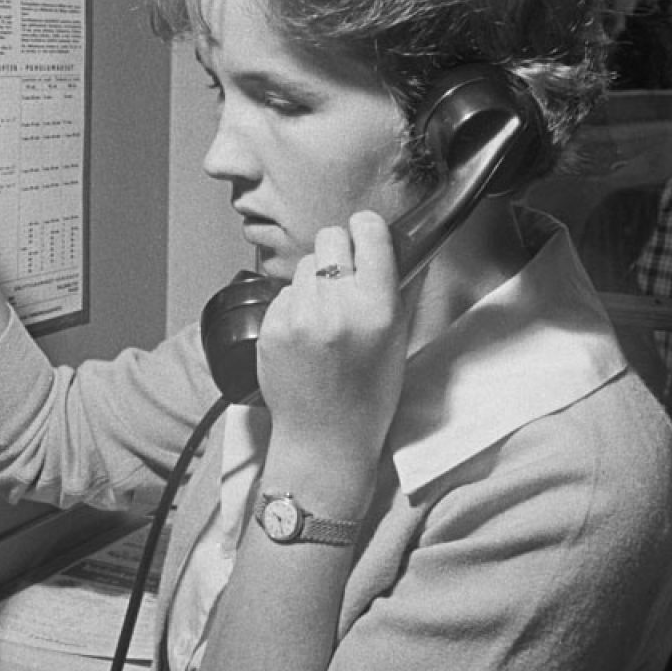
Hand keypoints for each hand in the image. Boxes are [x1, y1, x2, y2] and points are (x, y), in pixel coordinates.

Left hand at [255, 211, 407, 504]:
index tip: (367, 241)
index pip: (367, 231)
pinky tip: (306, 334)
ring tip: (325, 314)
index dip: (368, 232)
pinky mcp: (270, 327)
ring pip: (304, 264)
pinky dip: (295, 305)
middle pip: (330, 238)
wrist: (324, 439)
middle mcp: (336, 307)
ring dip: (316, 280)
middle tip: (346, 281)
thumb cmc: (370, 394)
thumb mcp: (398, 341)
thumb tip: (401, 242)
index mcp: (376, 308)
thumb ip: (399, 288)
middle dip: (339, 253)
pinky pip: (284, 293)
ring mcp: (298, 317)